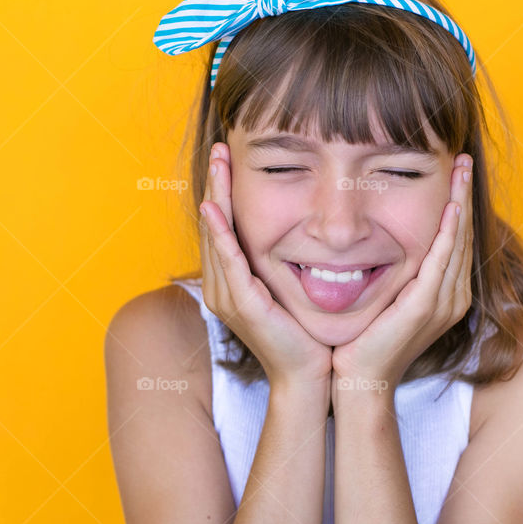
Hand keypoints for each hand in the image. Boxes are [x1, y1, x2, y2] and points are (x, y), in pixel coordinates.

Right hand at [199, 141, 332, 388]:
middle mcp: (220, 286)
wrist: (308, 376)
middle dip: (216, 183)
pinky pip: (229, 263)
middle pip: (214, 224)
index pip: (222, 226)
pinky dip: (220, 234)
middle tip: (219, 147)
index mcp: (230, 280)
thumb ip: (283, 260)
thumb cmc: (304, 333)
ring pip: (217, 237)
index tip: (228, 156)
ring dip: (217, 196)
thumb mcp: (289, 286)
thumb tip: (300, 227)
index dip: (223, 190)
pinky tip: (215, 209)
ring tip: (218, 163)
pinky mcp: (243, 306)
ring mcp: (228, 296)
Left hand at [330, 153, 473, 396]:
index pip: (456, 238)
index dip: (458, 202)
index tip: (455, 170)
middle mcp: (453, 296)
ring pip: (457, 241)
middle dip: (464, 193)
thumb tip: (383, 239)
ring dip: (460, 202)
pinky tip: (451, 207)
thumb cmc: (366, 340)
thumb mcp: (387, 297)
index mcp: (446, 293)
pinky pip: (442, 260)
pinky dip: (448, 232)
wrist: (360, 379)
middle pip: (463, 234)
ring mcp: (443, 302)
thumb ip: (397, 271)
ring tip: (460, 169)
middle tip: (463, 158)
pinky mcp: (426, 306)